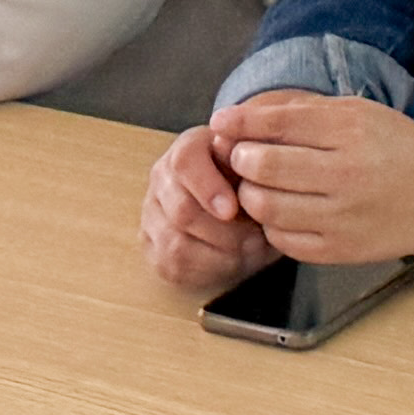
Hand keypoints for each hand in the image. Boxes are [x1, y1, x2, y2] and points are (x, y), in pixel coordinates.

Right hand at [141, 122, 277, 291]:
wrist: (252, 214)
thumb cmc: (257, 184)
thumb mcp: (261, 166)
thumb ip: (250, 153)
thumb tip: (228, 145)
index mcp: (189, 147)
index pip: (185, 162)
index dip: (208, 187)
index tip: (232, 210)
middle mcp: (163, 176)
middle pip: (181, 209)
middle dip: (223, 230)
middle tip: (255, 238)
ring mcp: (153, 213)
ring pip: (175, 242)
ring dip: (218, 252)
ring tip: (248, 250)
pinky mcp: (153, 247)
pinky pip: (173, 265)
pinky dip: (208, 269)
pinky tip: (231, 260)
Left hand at [204, 88, 413, 261]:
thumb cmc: (399, 150)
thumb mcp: (360, 114)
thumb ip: (304, 114)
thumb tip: (241, 118)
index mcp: (352, 131)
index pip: (278, 122)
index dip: (241, 122)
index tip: (222, 121)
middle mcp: (346, 174)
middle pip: (264, 166)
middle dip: (241, 158)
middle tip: (243, 157)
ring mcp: (343, 217)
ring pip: (266, 206)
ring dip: (251, 193)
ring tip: (260, 185)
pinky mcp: (340, 251)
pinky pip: (282, 240)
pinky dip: (272, 224)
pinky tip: (285, 211)